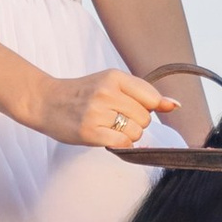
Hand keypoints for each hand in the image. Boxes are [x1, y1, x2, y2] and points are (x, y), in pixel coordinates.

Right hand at [36, 68, 182, 151]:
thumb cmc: (81, 94)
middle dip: (136, 123)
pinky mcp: (90, 132)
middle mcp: (106, 92)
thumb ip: (143, 94)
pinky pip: (123, 144)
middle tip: (116, 119)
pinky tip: (108, 138)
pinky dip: (121, 145)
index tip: (134, 110)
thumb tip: (176, 105)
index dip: (148, 109)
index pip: (151, 98)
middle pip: (145, 118)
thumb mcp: (111, 84)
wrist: (45, 102)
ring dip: (128, 135)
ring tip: (109, 127)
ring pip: (136, 132)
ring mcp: (97, 112)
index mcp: (114, 77)